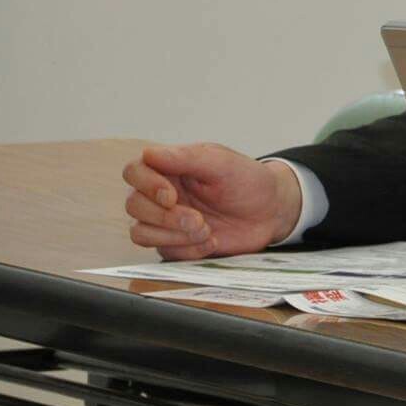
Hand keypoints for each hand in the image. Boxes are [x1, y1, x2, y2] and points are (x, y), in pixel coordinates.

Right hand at [121, 143, 303, 259]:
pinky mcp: (177, 244)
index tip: (172, 196)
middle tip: (198, 220)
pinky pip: (164, 252)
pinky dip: (188, 250)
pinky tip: (212, 241)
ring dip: (173, 236)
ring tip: (206, 231)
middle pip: (134, 205)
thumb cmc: (248, 181)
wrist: (272, 211)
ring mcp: (167, 221)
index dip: (146, 185)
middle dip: (165, 217)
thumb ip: (187, 158)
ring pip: (140, 233)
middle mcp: (163, 194)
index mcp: (171, 168)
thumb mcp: (223, 163)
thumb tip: (149, 153)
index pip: (134, 171)